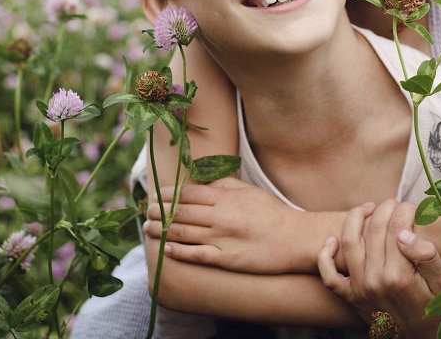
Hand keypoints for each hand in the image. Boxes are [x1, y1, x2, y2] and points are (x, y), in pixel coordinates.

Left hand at [143, 177, 310, 273]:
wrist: (294, 238)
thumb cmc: (272, 213)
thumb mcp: (248, 191)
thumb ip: (224, 184)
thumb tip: (201, 181)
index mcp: (226, 197)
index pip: (188, 193)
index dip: (168, 194)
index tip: (154, 196)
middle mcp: (221, 216)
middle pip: (181, 212)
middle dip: (159, 212)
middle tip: (145, 212)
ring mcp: (222, 239)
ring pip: (184, 233)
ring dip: (162, 230)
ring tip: (148, 228)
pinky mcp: (227, 259)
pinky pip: (197, 255)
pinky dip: (179, 251)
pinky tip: (167, 248)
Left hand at [317, 200, 440, 338]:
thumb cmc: (436, 308)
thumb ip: (426, 256)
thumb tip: (404, 232)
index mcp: (399, 275)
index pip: (397, 227)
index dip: (405, 210)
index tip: (413, 206)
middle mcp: (375, 280)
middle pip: (374, 229)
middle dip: (385, 208)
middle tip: (395, 204)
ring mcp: (359, 288)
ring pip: (348, 241)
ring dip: (356, 217)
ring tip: (370, 208)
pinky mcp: (349, 297)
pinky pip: (328, 276)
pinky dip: (325, 255)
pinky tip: (332, 240)